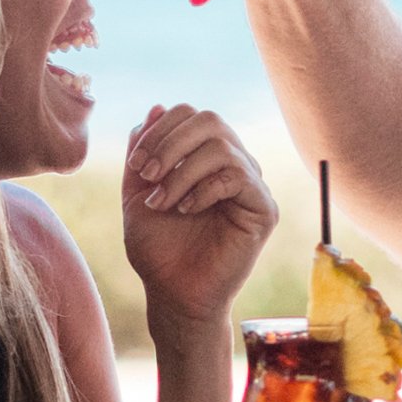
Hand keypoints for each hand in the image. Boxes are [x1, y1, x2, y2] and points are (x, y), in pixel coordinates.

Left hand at [122, 103, 273, 331]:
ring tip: (162, 201)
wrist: (173, 294)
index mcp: (206, 157)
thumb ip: (143, 151)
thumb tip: (157, 107)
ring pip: (222, 146)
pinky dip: (204, 189)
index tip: (137, 165)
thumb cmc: (158, 248)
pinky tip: (185, 210)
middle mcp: (234, 165)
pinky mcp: (264, 209)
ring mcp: (252, 186)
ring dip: (182, 171)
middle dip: (171, 143)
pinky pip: (238, 176)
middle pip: (210, 120)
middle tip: (148, 175)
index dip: (161, 129)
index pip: (191, 115)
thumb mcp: (138, 193)